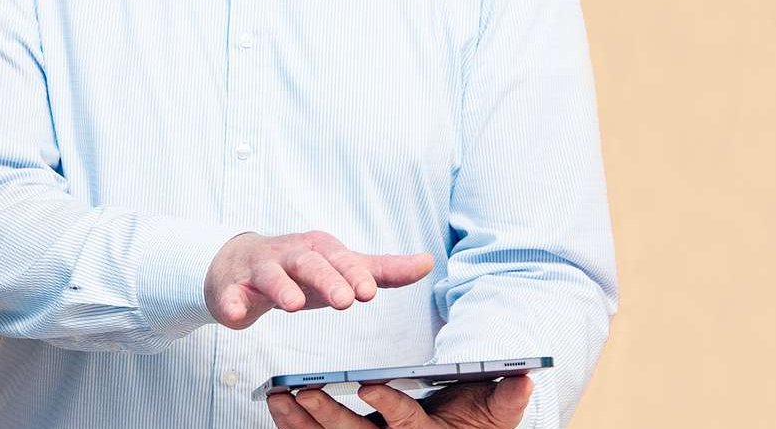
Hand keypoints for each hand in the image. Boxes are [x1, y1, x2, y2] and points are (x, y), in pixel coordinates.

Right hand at [204, 231, 433, 328]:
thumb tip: (428, 262)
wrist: (237, 265)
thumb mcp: (340, 268)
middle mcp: (288, 254)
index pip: (339, 258)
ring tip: (294, 305)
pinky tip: (235, 313)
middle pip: (308, 262)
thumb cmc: (297, 268)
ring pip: (270, 275)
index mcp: (317, 248)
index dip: (354, 274)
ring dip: (282, 287)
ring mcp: (258, 269)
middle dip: (327, 279)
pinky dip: (232, 301)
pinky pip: (230, 293)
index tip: (370, 292)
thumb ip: (382, 270)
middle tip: (345, 301)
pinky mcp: (231, 287)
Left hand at [268, 377, 533, 428]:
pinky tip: (275, 405)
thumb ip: (507, 397)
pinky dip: (295, 425)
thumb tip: (525, 377)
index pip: (407, 424)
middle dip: (328, 416)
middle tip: (303, 391)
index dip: (390, 406)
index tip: (369, 384)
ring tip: (277, 396)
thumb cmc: (478, 419)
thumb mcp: (497, 411)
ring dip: (301, 421)